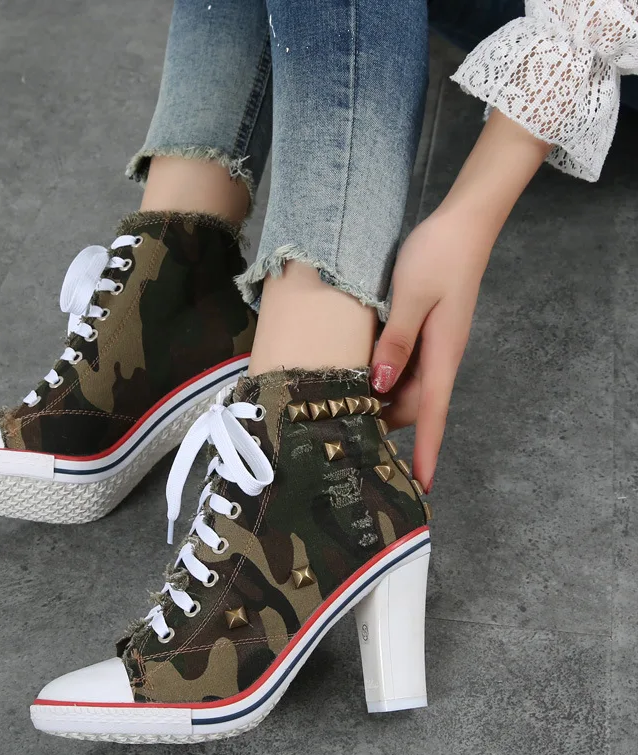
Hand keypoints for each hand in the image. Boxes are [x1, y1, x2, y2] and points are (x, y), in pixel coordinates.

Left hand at [371, 209, 492, 491]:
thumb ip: (395, 342)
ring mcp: (432, 345)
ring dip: (380, 399)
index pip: (433, 413)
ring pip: (405, 387)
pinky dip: (382, 376)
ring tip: (340, 408)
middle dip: (386, 424)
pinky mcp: (424, 332)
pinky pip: (402, 366)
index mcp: (442, 355)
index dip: (426, 450)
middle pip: (413, 405)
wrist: (462, 224)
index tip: (421, 483)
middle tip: (343, 437)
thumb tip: (380, 385)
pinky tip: (356, 373)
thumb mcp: (411, 297)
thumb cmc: (438, 257)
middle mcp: (439, 357)